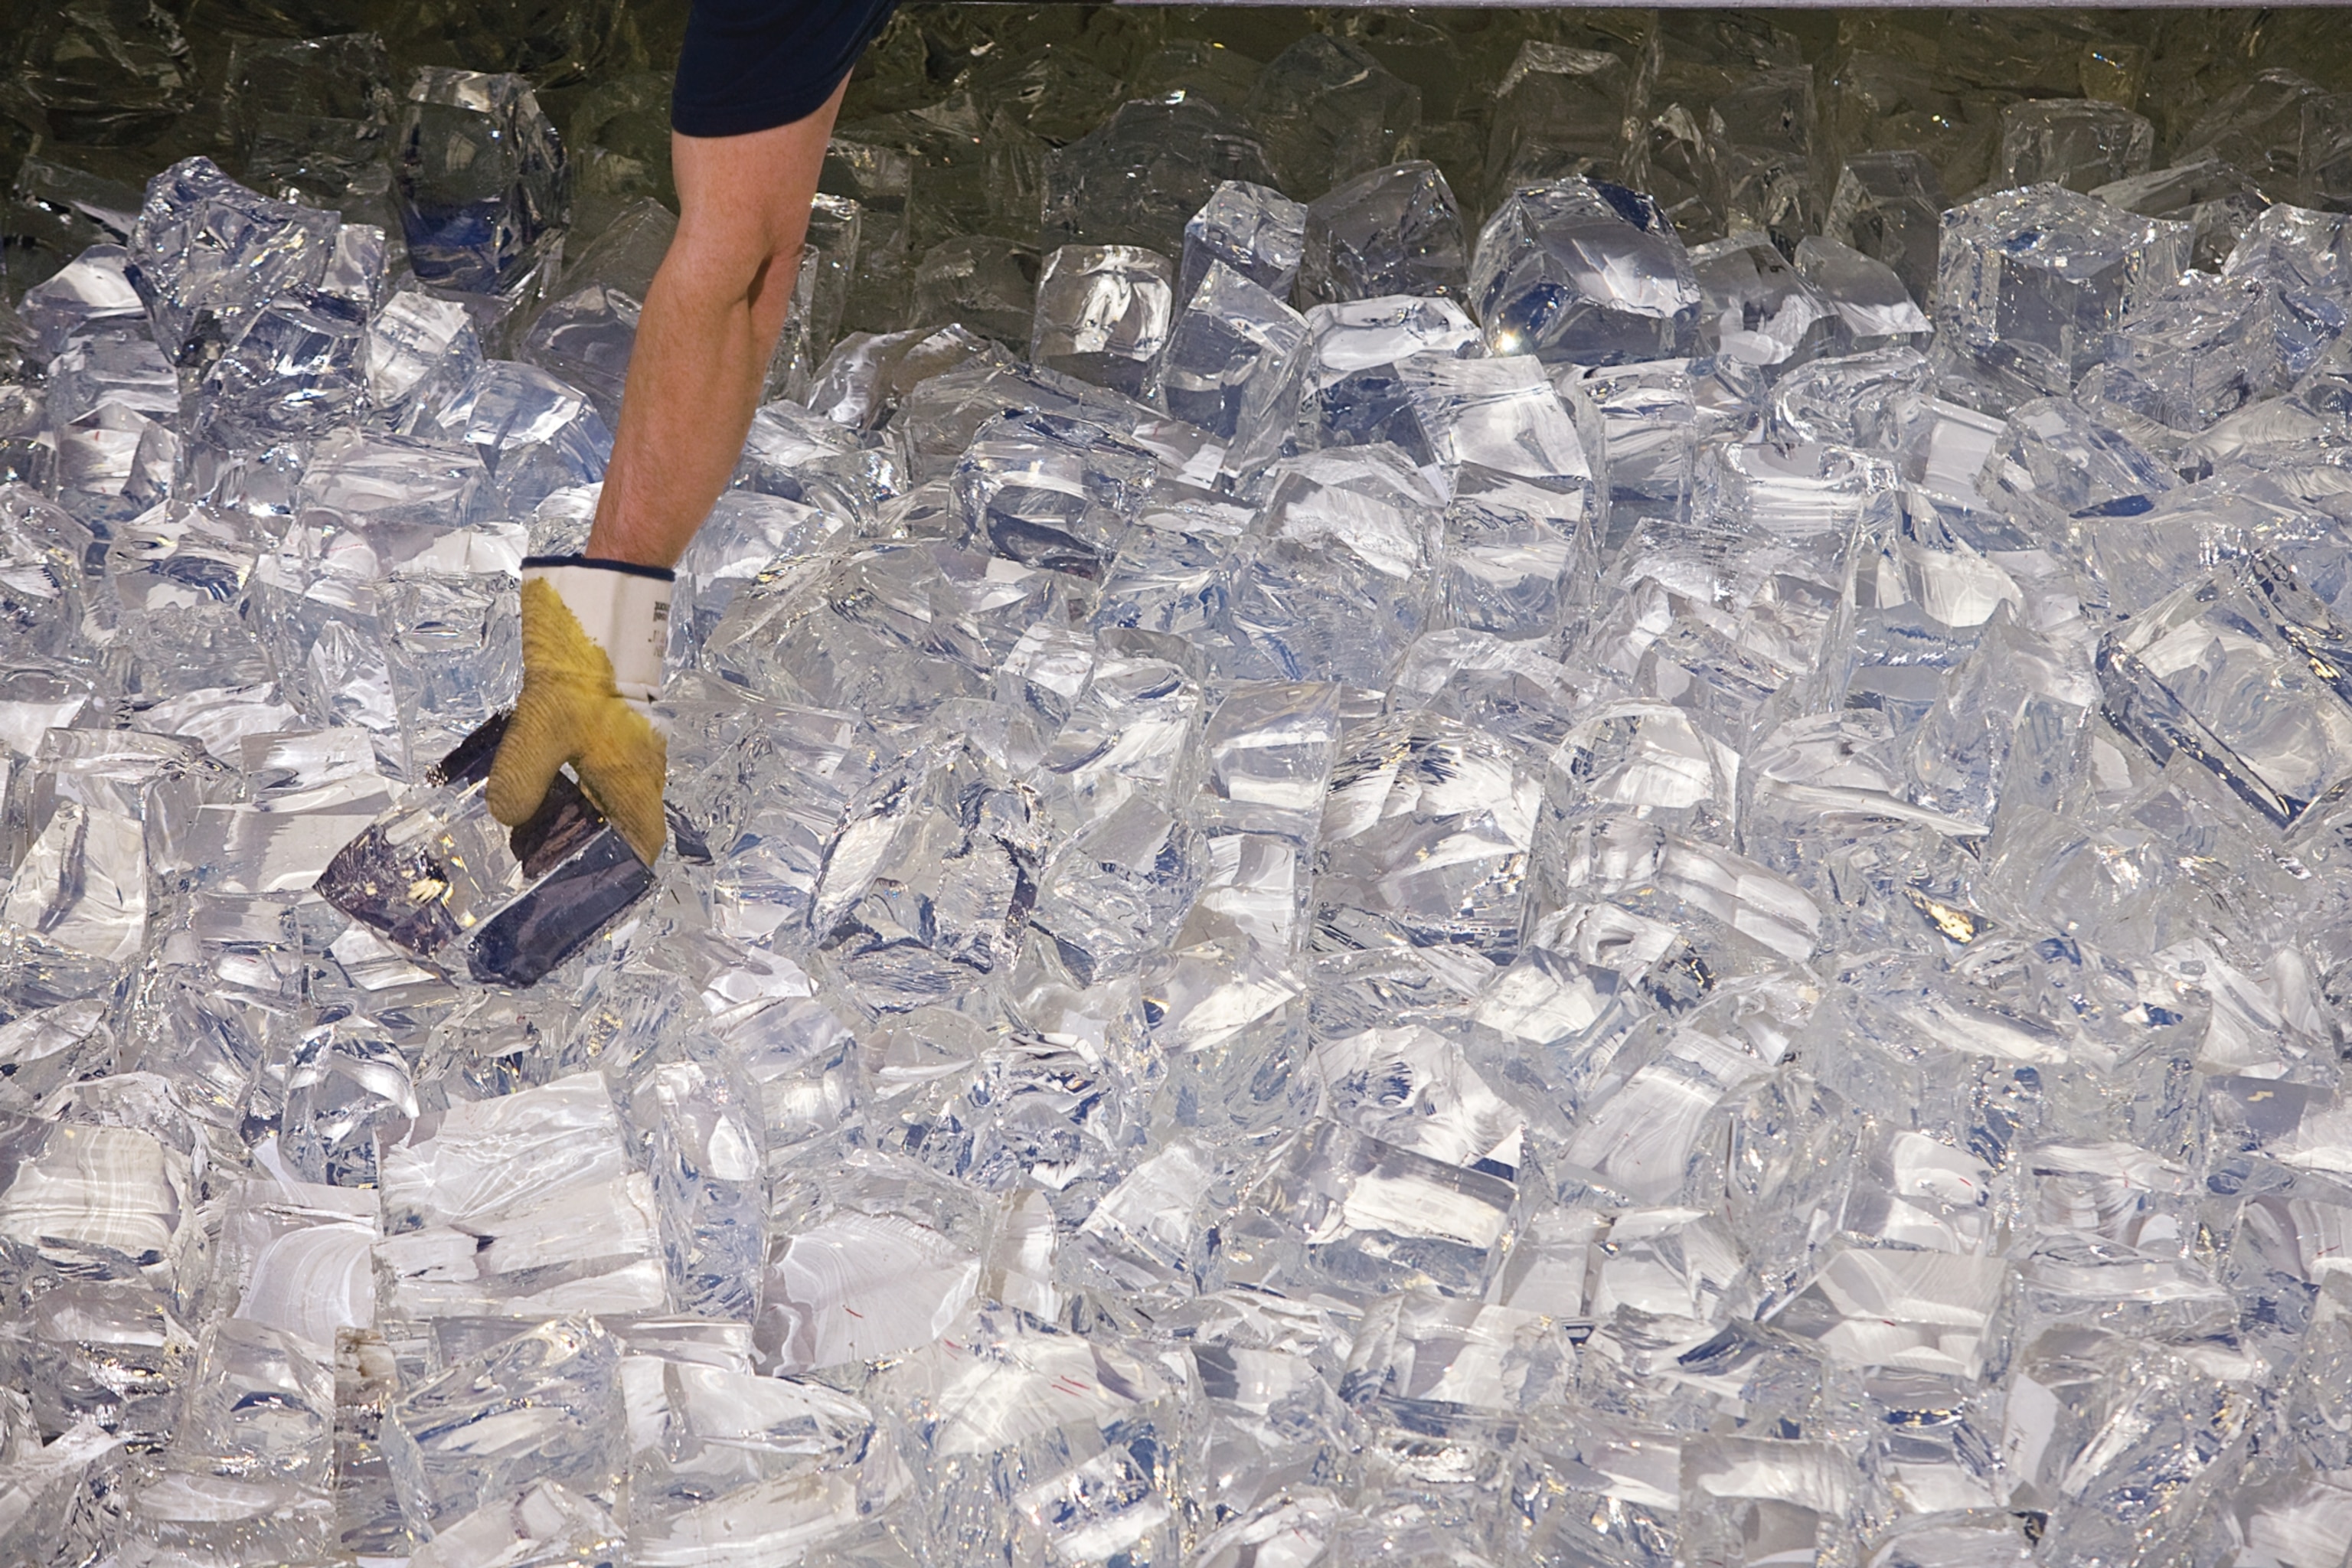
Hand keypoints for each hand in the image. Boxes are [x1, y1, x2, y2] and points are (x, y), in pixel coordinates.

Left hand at [487, 559, 672, 863]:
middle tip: (540, 858)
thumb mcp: (540, 732)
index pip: (643, 842)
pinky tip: (534, 778)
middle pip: (620, 822)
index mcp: (634, 780)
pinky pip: (593, 766)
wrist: (592, 616)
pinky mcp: (610, 723)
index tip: (589, 886)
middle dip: (585, 845)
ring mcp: (626, 744)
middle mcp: (638, 767)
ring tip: (528, 822)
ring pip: (604, 794)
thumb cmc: (581, 676)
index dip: (622, 871)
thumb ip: (521, 782)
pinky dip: (568, 782)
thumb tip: (508, 815)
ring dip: (573, 813)